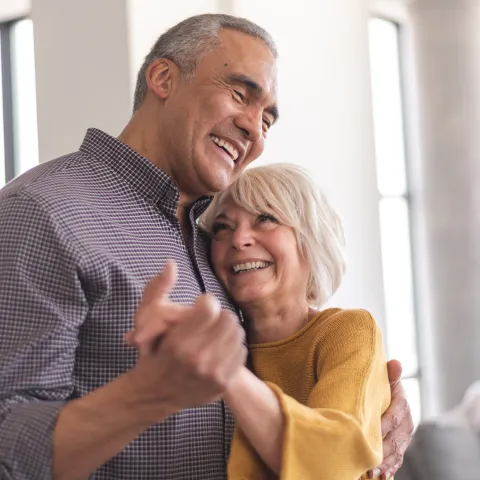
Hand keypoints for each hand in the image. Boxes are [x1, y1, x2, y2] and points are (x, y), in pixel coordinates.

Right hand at [125, 260, 246, 421]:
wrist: (155, 395)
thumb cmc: (152, 353)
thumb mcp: (145, 320)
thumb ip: (157, 289)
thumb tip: (171, 263)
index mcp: (178, 342)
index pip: (211, 307)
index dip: (206, 302)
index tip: (200, 307)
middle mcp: (197, 359)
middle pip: (228, 318)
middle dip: (218, 314)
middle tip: (209, 319)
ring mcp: (212, 373)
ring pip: (237, 333)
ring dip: (227, 329)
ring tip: (214, 333)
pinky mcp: (223, 382)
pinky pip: (241, 351)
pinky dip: (232, 346)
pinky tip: (219, 348)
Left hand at [368, 360, 413, 478]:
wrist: (382, 395)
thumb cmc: (380, 386)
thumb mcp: (384, 377)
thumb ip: (389, 373)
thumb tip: (396, 363)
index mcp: (402, 406)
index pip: (394, 417)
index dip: (384, 425)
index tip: (372, 433)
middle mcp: (406, 424)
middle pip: (395, 440)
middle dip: (383, 451)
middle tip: (369, 458)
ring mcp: (402, 439)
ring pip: (396, 453)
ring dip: (385, 463)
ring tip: (372, 472)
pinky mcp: (398, 449)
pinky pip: (395, 461)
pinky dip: (388, 469)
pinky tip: (379, 476)